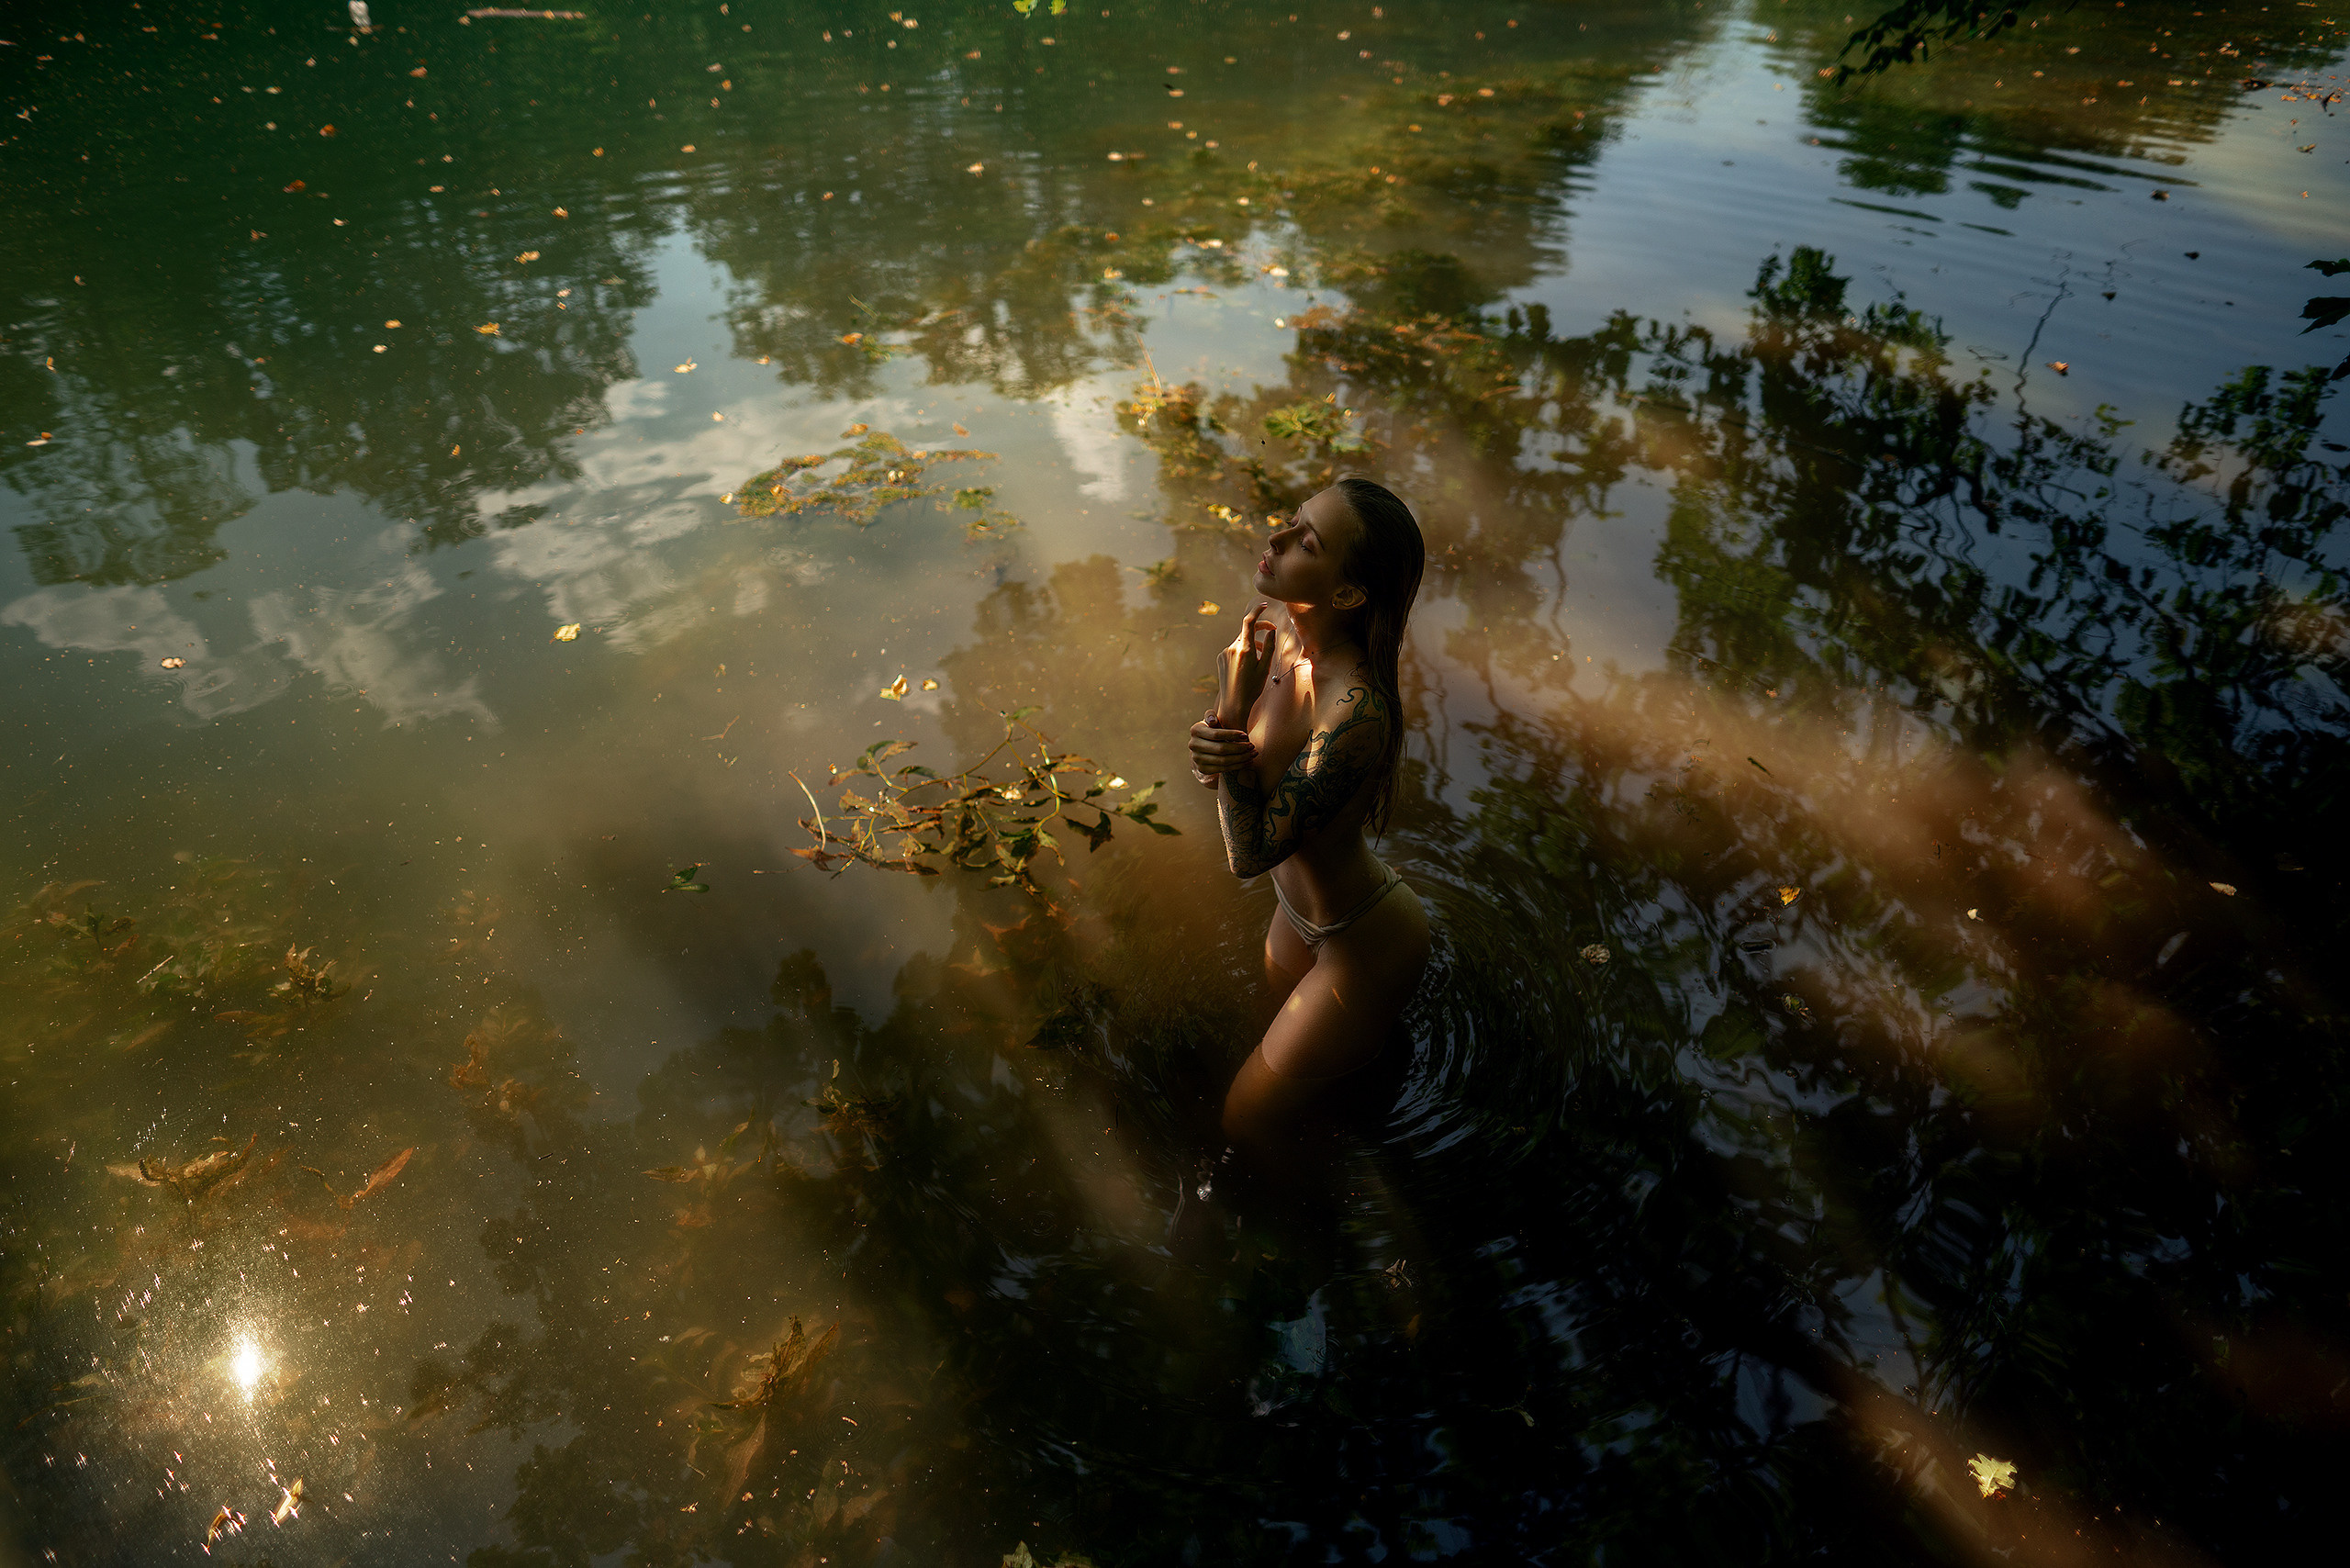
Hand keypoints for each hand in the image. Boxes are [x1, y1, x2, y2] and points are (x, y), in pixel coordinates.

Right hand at [1188, 708, 1254, 787]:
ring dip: (1241, 758)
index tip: (1246, 735)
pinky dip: (1238, 766)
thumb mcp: (1211, 719)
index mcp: (1195, 730)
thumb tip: (1212, 721)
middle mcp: (1193, 745)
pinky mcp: (1203, 769)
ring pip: (1223, 761)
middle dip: (1239, 748)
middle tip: (1252, 746)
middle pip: (1221, 749)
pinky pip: (1223, 769)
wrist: (1205, 744)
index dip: (1232, 735)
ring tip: (1253, 754)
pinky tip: (1248, 761)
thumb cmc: (1213, 729)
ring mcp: (1197, 759)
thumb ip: (1211, 715)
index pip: (1216, 734)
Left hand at [1214, 602, 1275, 729]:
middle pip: (1247, 631)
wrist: (1233, 704)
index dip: (1257, 611)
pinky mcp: (1221, 658)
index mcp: (1245, 650)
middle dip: (1260, 629)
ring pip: (1241, 641)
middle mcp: (1232, 648)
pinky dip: (1244, 651)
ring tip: (1262, 657)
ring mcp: (1224, 653)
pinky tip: (1248, 665)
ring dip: (1253, 643)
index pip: (1249, 622)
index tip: (1264, 605)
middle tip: (1273, 631)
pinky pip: (1234, 649)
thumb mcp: (1265, 668)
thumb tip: (1272, 631)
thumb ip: (1269, 648)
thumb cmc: (1252, 688)